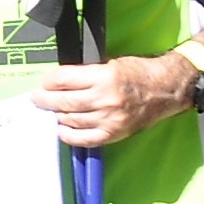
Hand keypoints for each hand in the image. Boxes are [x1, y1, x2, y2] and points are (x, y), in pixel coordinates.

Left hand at [36, 53, 191, 149]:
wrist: (166, 89)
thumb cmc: (139, 73)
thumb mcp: (110, 64)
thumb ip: (85, 74)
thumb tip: (58, 82)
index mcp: (104, 77)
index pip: (64, 79)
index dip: (49, 81)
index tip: (44, 82)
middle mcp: (106, 99)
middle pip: (63, 101)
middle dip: (45, 100)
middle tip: (37, 98)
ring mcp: (110, 119)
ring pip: (71, 120)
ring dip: (57, 116)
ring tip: (51, 111)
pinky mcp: (114, 133)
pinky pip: (84, 139)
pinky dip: (69, 135)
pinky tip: (62, 129)